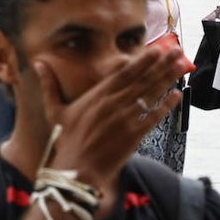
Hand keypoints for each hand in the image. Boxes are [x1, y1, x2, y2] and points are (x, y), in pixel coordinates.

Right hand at [39, 46, 188, 185]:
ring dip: (168, 80)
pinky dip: (167, 106)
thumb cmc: (65, 140)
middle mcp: (113, 104)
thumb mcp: (54, 110)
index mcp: (96, 96)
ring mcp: (125, 119)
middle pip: (142, 80)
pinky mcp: (134, 135)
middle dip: (160, 64)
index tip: (155, 50)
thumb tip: (38, 62)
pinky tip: (177, 96)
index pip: (124, 73)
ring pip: (151, 94)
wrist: (77, 170)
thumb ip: (49, 85)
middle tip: (176, 51)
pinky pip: (154, 117)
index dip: (141, 61)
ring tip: (181, 67)